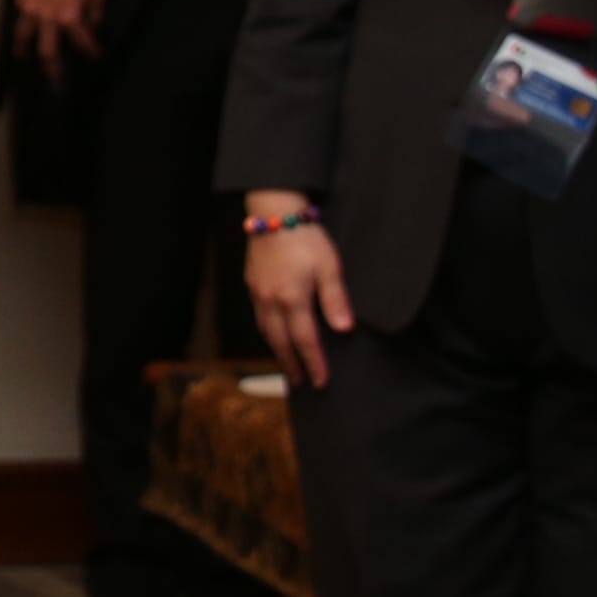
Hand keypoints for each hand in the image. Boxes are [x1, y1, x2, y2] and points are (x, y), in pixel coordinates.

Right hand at [8, 0, 106, 73]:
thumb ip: (96, 13)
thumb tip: (93, 27)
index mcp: (71, 18)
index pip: (84, 42)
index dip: (92, 51)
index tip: (97, 56)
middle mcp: (49, 20)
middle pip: (49, 51)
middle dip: (53, 69)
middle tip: (56, 82)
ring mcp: (32, 11)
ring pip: (25, 36)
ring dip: (24, 49)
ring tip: (22, 57)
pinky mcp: (21, 0)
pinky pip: (19, 19)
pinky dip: (19, 29)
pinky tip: (18, 34)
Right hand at [245, 191, 349, 391]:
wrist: (273, 214)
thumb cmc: (306, 238)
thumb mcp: (330, 267)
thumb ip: (335, 299)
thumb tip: (344, 330)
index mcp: (293, 299)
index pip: (305, 340)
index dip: (315, 362)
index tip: (322, 381)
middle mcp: (271, 301)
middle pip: (280, 342)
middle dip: (291, 364)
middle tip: (301, 382)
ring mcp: (258, 293)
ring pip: (266, 331)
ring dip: (278, 351)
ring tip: (287, 365)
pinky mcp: (253, 284)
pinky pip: (260, 317)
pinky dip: (268, 333)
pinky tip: (274, 334)